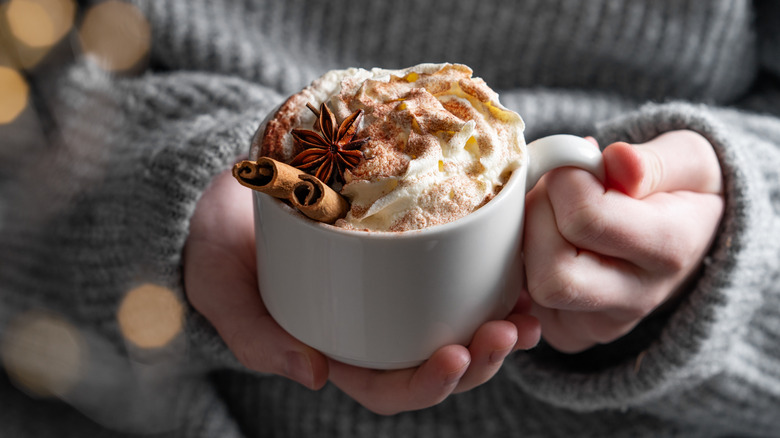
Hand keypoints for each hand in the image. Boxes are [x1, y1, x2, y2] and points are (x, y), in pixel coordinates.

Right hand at [184, 167, 540, 413]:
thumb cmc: (219, 247)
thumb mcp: (222, 290)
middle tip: (512, 328)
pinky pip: (456, 276)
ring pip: (457, 324)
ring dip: (501, 326)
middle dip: (482, 357)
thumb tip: (315, 375)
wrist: (229, 191)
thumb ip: (256, 336)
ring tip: (530, 310)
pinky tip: (517, 268)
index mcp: (335, 352)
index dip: (428, 384)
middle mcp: (371, 329)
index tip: (458, 354)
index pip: (389, 388)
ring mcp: (392, 293)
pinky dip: (490, 278)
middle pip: (437, 362)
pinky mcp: (408, 252)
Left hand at [523, 130, 723, 352]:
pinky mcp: (570, 333)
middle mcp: (636, 299)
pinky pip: (525, 304)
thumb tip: (619, 160)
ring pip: (533, 288)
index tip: (578, 162)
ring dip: (527, 240)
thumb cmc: (681, 192)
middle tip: (555, 190)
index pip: (584, 218)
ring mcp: (600, 324)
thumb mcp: (687, 158)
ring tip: (553, 212)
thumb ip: (654, 160)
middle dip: (538, 217)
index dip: (565, 179)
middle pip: (551, 271)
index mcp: (670, 249)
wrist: (688, 241)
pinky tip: (548, 239)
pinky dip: (522, 266)